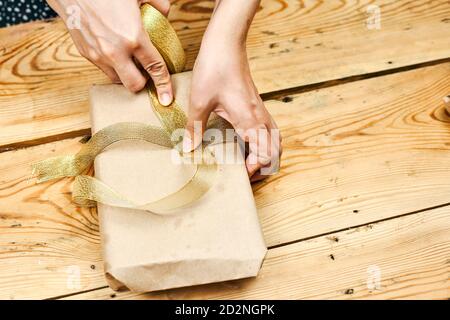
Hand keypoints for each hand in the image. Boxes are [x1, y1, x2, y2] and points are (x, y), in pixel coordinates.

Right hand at [47, 0, 172, 104]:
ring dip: (127, 76)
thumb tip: (165, 14)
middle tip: (147, 73)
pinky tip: (116, 54)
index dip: (163, 85)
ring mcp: (98, 55)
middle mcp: (116, 51)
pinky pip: (104, 69)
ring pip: (117, 80)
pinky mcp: (86, 53)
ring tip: (131, 63)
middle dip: (143, 83)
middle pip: (134, 85)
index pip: (155, 68)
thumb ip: (157, 4)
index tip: (166, 98)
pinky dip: (113, 67)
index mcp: (133, 37)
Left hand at [184, 26, 280, 180]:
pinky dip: (263, 143)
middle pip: (276, 151)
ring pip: (275, 140)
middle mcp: (260, 118)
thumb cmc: (215, 69)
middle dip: (265, 167)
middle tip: (246, 174)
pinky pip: (268, 130)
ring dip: (266, 155)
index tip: (239, 174)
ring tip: (248, 163)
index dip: (256, 169)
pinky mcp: (256, 105)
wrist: (226, 44)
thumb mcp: (200, 102)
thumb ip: (196, 128)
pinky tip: (245, 143)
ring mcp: (261, 111)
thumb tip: (188, 149)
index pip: (266, 155)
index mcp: (250, 121)